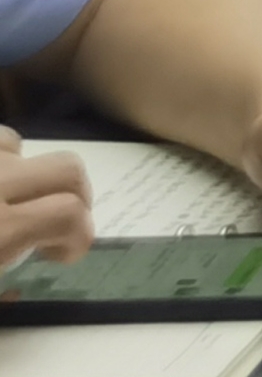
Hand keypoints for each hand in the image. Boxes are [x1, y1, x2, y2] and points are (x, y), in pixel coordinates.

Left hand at [0, 132, 90, 270]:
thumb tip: (16, 292)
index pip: (68, 213)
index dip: (79, 236)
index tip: (62, 255)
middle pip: (65, 170)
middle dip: (74, 196)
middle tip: (53, 225)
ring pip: (19, 144)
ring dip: (27, 172)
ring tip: (12, 200)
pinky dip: (0, 160)